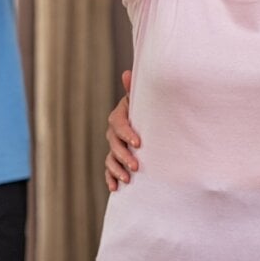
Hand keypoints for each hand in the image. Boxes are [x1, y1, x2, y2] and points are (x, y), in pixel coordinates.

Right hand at [104, 70, 140, 191]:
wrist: (151, 123)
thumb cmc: (149, 108)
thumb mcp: (144, 99)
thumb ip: (134, 90)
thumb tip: (127, 73)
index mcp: (121, 115)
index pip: (118, 123)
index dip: (127, 133)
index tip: (138, 143)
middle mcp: (114, 131)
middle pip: (113, 143)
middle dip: (123, 155)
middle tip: (136, 167)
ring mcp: (114, 146)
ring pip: (110, 158)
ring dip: (116, 169)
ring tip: (127, 180)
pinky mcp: (116, 159)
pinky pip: (109, 169)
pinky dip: (110, 178)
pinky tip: (115, 188)